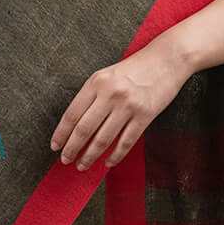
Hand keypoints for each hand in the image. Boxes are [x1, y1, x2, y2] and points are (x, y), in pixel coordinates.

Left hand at [50, 39, 189, 171]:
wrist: (168, 59)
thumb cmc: (136, 68)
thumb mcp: (107, 76)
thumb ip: (92, 96)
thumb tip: (76, 126)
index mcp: (96, 82)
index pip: (72, 114)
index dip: (61, 133)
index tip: (55, 146)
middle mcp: (110, 94)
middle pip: (84, 129)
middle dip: (72, 148)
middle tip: (65, 160)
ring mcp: (128, 105)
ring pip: (103, 139)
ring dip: (90, 156)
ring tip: (82, 165)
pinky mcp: (145, 115)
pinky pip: (126, 142)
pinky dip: (115, 156)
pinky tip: (107, 163)